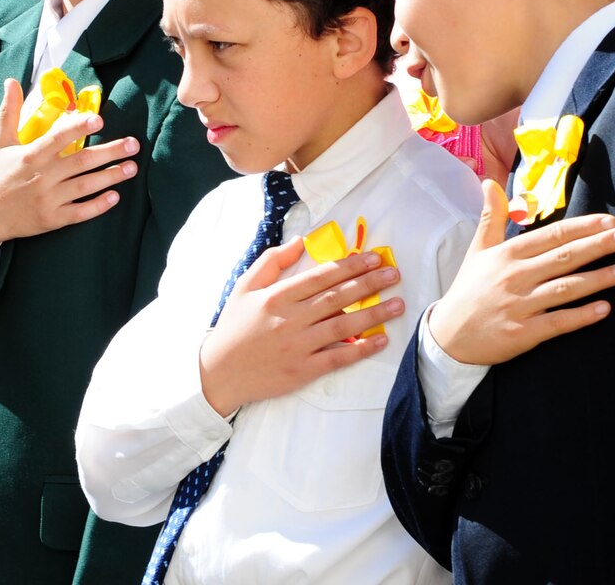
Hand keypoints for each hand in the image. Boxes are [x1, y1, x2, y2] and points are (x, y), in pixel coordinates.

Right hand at [0, 78, 136, 250]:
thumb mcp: (0, 141)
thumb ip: (9, 111)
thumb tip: (11, 81)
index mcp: (31, 155)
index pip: (58, 138)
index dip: (78, 128)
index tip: (99, 120)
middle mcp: (42, 177)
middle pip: (81, 162)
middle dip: (109, 152)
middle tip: (133, 144)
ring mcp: (48, 200)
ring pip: (85, 186)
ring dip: (111, 177)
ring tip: (132, 167)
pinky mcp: (52, 219)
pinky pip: (80, 212)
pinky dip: (98, 205)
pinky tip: (115, 196)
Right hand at [198, 238, 404, 416]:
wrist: (217, 373)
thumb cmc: (233, 327)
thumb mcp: (244, 287)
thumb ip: (272, 261)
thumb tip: (301, 241)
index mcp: (277, 296)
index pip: (321, 276)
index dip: (350, 266)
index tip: (374, 259)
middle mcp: (290, 318)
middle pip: (337, 297)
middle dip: (369, 284)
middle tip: (394, 275)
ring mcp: (297, 346)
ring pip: (342, 326)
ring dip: (373, 314)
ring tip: (397, 305)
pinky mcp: (302, 371)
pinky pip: (337, 358)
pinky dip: (360, 349)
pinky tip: (380, 340)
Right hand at [426, 181, 614, 365]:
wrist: (449, 335)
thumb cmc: (469, 289)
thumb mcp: (477, 250)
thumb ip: (491, 217)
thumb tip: (488, 182)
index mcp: (508, 254)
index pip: (552, 235)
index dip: (583, 227)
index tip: (609, 221)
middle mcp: (516, 276)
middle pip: (564, 257)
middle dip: (598, 245)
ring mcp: (520, 305)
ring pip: (565, 289)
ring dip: (597, 279)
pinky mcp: (523, 333)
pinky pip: (557, 322)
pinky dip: (581, 316)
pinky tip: (604, 309)